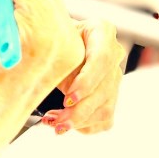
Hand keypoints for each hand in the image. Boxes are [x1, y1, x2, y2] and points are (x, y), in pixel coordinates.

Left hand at [41, 19, 125, 134]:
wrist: (59, 40)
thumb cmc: (55, 35)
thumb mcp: (54, 36)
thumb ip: (54, 51)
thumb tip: (43, 73)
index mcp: (102, 31)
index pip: (102, 59)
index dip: (86, 82)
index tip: (68, 98)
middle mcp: (114, 53)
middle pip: (104, 88)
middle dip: (79, 110)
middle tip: (57, 120)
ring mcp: (115, 75)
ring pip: (105, 107)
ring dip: (79, 121)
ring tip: (55, 124)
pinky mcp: (111, 95)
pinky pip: (104, 119)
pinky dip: (83, 126)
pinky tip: (63, 123)